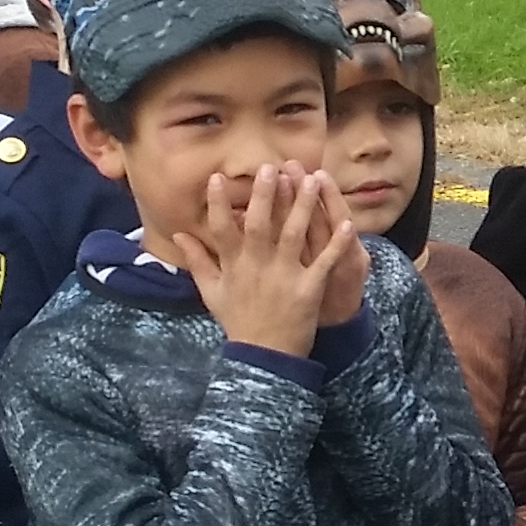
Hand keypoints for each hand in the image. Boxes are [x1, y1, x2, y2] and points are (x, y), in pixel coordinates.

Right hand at [166, 164, 347, 358]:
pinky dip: (336, 244)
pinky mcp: (308, 290)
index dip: (219, 204)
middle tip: (270, 167)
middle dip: (265, 196)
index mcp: (234, 266)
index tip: (218, 177)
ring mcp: (283, 277)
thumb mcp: (211, 292)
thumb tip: (178, 234)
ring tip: (311, 179)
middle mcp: (257, 268)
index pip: (222, 229)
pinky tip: (346, 223)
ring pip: (294, 235)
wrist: (263, 358)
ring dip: (303, 207)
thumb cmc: (238, 321)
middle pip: (259, 225)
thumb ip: (197, 261)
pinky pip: (324, 263)